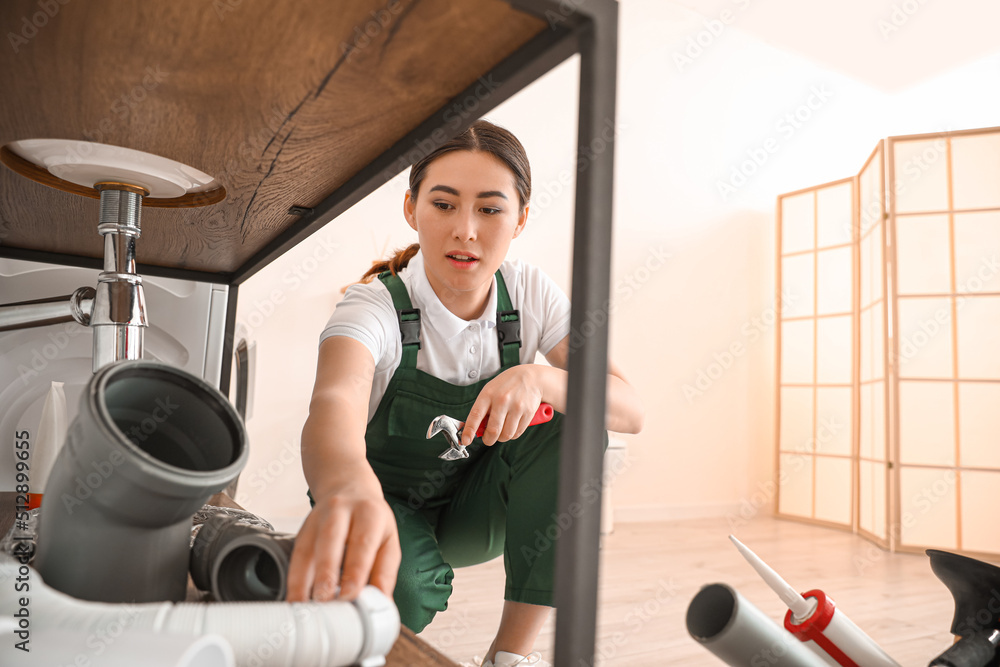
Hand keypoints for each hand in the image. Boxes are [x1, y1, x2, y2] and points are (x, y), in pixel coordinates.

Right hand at [286, 470, 399, 602]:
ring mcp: (318, 518)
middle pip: (331, 539)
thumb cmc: (371, 521)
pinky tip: (295, 599)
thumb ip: (384, 572)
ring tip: (305, 606)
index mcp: (369, 514)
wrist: (349, 488)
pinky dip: (294, 580)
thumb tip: (381, 604)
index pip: (363, 543)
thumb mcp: (387, 540)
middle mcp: (341, 511)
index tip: (350, 595)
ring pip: (308, 548)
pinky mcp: (302, 529)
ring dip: (304, 580)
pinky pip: (295, 555)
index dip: (355, 571)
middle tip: (325, 599)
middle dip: (326, 572)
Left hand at [461, 365, 542, 446]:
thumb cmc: (506, 385)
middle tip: (488, 438)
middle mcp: (502, 400)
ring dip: (501, 438)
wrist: (530, 377)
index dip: (469, 430)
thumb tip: (476, 430)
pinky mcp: (528, 412)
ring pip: (506, 435)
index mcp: (488, 394)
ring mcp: (517, 406)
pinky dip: (512, 434)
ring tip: (501, 429)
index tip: (465, 440)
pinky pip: (517, 433)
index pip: (476, 415)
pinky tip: (511, 425)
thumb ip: (482, 409)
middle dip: (488, 439)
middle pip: (493, 430)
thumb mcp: (490, 391)